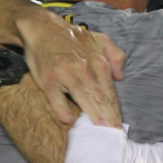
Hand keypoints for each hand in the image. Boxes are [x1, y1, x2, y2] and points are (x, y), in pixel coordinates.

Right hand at [19, 11, 124, 128]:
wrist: (42, 28)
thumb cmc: (72, 38)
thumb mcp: (99, 39)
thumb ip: (115, 55)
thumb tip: (120, 77)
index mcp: (98, 61)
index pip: (109, 91)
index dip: (116, 110)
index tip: (120, 126)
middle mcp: (84, 68)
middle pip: (99, 97)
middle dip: (109, 117)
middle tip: (115, 134)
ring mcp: (65, 74)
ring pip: (83, 97)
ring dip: (93, 115)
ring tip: (101, 131)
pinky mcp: (48, 79)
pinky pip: (56, 97)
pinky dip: (62, 108)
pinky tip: (68, 121)